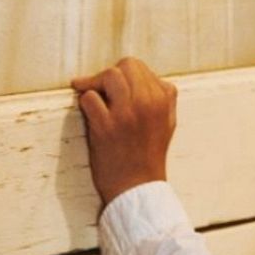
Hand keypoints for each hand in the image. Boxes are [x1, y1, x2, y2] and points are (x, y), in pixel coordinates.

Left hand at [71, 57, 178, 207]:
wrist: (138, 188)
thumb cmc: (150, 155)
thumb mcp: (168, 122)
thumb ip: (163, 96)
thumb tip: (148, 76)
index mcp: (163, 99)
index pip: (139, 66)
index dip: (124, 73)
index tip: (114, 86)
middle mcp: (146, 102)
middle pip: (125, 65)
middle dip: (109, 75)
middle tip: (99, 88)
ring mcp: (126, 114)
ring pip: (108, 75)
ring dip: (96, 84)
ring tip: (92, 96)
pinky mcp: (105, 127)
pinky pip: (89, 98)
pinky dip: (85, 102)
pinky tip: (90, 114)